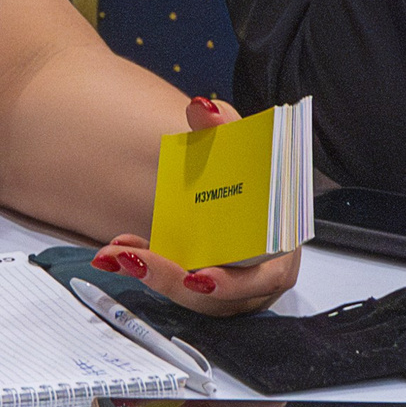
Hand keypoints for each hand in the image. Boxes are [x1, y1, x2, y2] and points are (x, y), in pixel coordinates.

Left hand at [90, 96, 301, 317]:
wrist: (242, 181)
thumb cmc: (252, 170)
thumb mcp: (241, 144)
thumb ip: (224, 125)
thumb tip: (201, 108)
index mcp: (283, 244)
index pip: (265, 275)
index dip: (232, 282)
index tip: (199, 276)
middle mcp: (262, 271)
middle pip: (220, 294)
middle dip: (176, 280)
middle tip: (141, 261)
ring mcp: (236, 284)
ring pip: (196, 298)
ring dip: (156, 277)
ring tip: (122, 254)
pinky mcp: (210, 284)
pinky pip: (181, 287)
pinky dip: (151, 270)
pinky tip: (123, 252)